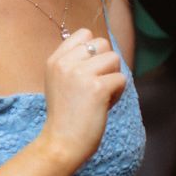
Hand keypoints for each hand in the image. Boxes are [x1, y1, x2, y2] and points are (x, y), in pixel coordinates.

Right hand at [37, 28, 125, 169]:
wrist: (61, 141)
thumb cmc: (64, 115)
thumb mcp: (58, 81)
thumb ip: (72, 62)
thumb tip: (98, 47)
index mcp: (54, 60)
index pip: (84, 34)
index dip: (94, 50)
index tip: (89, 69)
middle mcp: (65, 63)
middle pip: (102, 44)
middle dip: (106, 63)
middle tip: (96, 83)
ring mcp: (80, 74)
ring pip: (114, 59)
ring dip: (113, 77)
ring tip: (100, 94)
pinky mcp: (96, 87)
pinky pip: (121, 79)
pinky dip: (118, 93)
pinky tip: (104, 105)